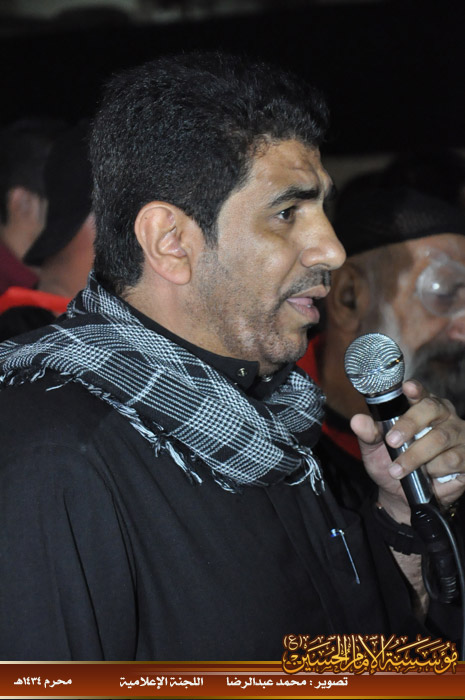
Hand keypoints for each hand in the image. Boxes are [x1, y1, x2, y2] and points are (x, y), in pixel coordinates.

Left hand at [350, 379, 464, 521]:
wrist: (401, 493)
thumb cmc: (390, 462)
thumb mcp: (374, 448)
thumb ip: (368, 433)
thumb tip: (357, 421)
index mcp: (421, 406)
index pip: (420, 392)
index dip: (415, 389)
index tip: (407, 389)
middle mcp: (443, 416)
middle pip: (431, 409)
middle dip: (409, 424)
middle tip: (392, 441)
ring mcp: (458, 435)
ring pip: (439, 438)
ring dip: (416, 456)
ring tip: (399, 470)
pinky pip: (452, 460)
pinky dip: (434, 470)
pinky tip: (426, 475)